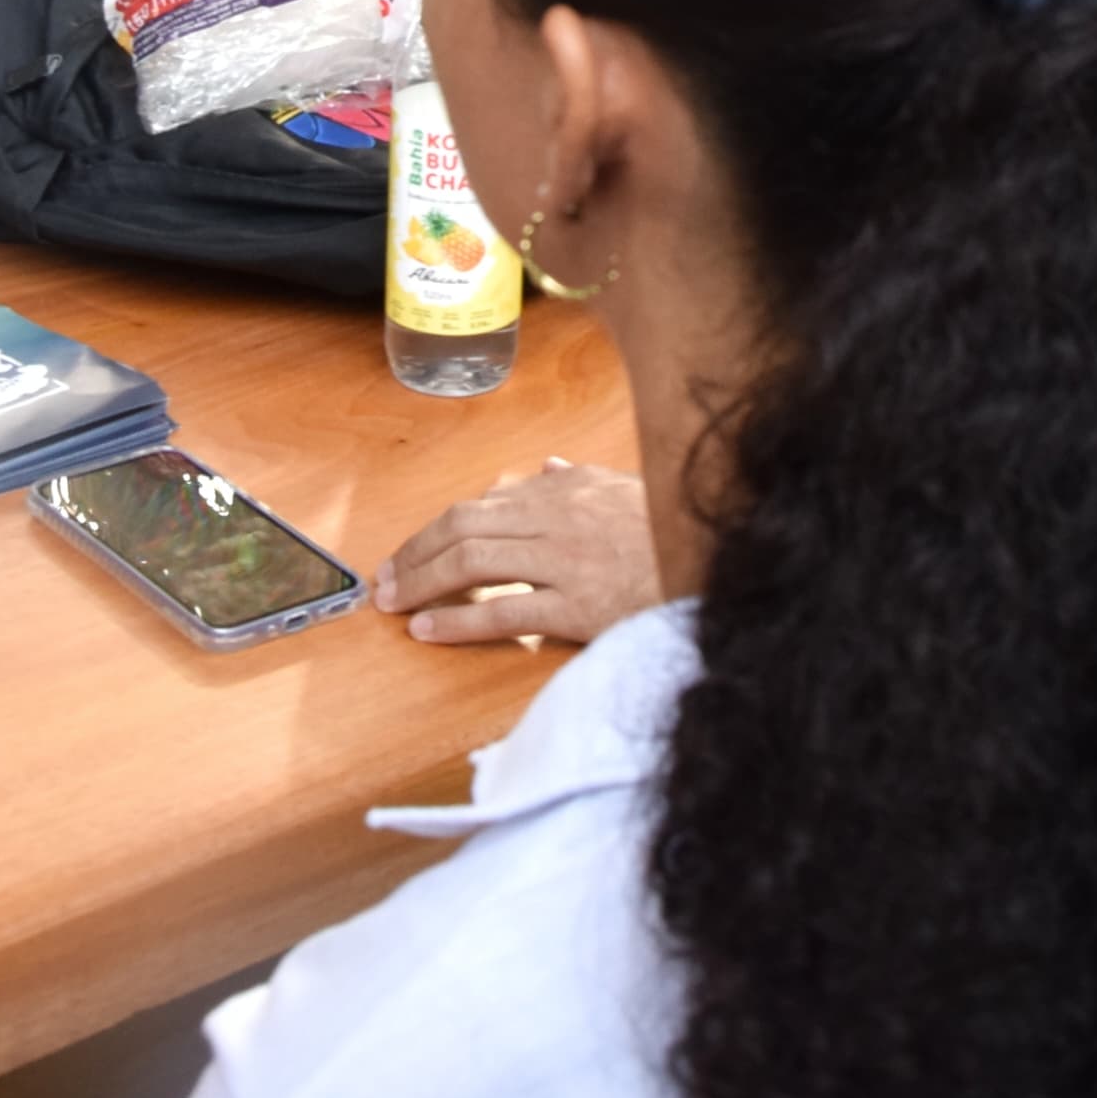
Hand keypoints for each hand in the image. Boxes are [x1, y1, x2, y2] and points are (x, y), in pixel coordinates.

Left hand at [376, 459, 659, 645]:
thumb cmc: (670, 533)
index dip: (432, 532)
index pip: (478, 506)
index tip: (406, 553)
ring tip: (394, 605)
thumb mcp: (625, 490)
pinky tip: (428, 630)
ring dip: (422, 583)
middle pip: (463, 528)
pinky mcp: (576, 605)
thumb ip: (582, 480)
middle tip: (384, 581)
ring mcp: (564, 562)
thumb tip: (550, 467)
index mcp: (563, 491)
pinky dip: (458, 621)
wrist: (713, 568)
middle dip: (414, 554)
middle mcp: (556, 518)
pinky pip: (504, 610)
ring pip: (473, 562)